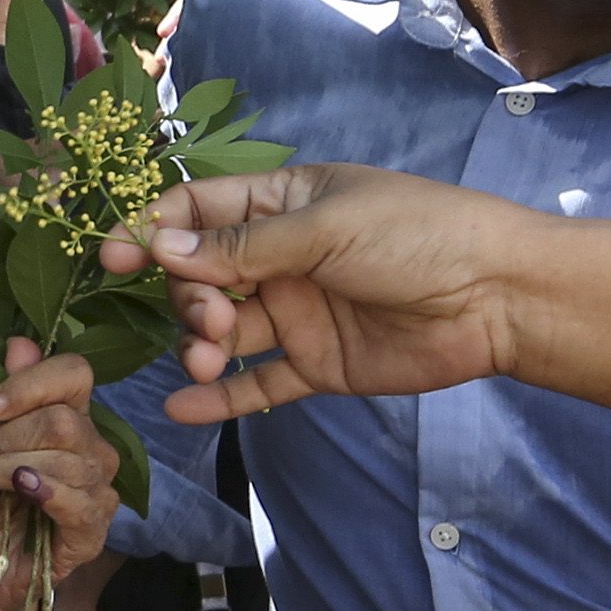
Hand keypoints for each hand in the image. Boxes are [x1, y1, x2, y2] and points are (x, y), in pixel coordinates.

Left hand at [0, 340, 122, 590]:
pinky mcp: (93, 532)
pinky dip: (44, 492)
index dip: (33, 382)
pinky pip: (81, 503)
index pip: (74, 373)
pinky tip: (19, 493)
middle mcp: (90, 446)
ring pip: (66, 460)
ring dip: (5, 467)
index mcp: (66, 413)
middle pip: (66, 420)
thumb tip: (20, 344)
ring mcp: (98, 489)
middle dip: (9, 435)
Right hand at [101, 163, 538, 419]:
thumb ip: (244, 246)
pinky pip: (259, 384)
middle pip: (202, 276)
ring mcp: (297, 312)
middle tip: (211, 318)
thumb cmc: (417, 234)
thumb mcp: (326, 227)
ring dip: (201, 344)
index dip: (153, 230)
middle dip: (189, 296)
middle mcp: (280, 257)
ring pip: (224, 330)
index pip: (197, 210)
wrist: (498, 296)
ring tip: (209, 358)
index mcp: (280, 204)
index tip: (113, 256)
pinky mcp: (318, 365)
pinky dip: (221, 397)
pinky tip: (183, 407)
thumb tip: (162, 246)